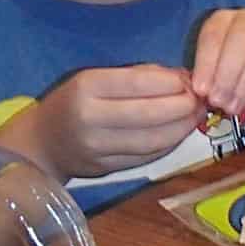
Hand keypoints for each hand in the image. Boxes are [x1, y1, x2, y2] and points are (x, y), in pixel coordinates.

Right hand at [0, 65, 203, 181]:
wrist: (43, 143)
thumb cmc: (75, 101)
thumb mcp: (96, 77)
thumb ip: (138, 75)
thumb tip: (183, 78)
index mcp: (86, 87)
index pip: (137, 84)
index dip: (170, 83)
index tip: (189, 82)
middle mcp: (90, 118)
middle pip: (148, 115)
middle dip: (182, 107)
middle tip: (201, 101)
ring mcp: (98, 148)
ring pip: (152, 141)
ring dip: (181, 129)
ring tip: (196, 117)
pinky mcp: (107, 169)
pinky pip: (147, 157)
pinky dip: (169, 144)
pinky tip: (179, 133)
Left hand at [191, 8, 244, 117]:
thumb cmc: (232, 76)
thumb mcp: (212, 74)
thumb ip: (205, 77)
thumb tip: (200, 92)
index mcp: (224, 19)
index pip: (214, 34)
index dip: (205, 63)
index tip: (200, 89)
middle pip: (240, 37)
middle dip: (226, 72)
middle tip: (216, 99)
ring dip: (244, 83)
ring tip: (230, 106)